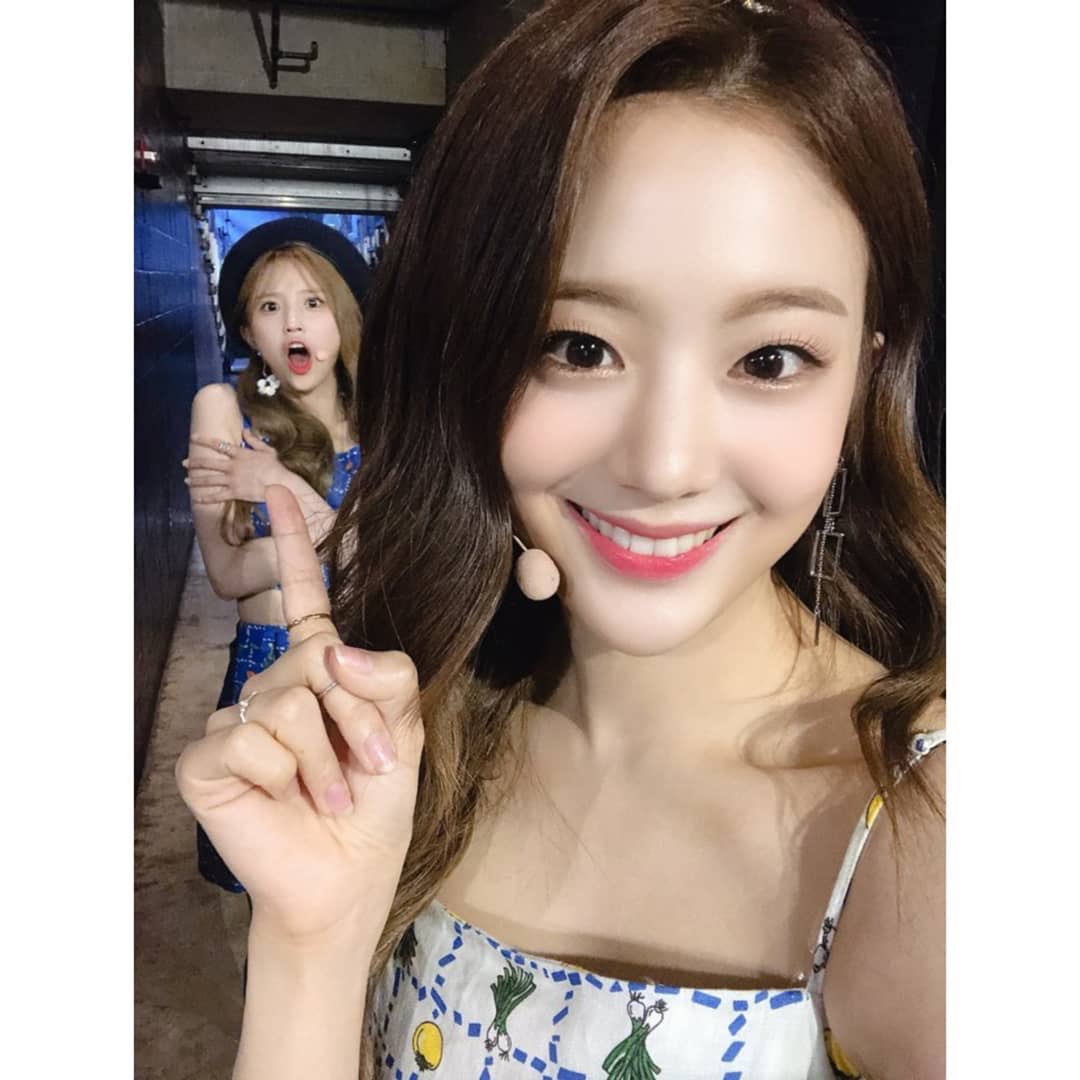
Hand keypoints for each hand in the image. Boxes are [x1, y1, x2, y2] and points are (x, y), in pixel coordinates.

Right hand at [175, 486, 424, 946]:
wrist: (347, 877)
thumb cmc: (373, 805)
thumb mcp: (404, 733)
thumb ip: (386, 678)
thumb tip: (332, 651)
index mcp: (318, 670)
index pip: (303, 598)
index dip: (291, 545)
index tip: (279, 490)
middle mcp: (272, 684)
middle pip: (317, 656)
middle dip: (356, 716)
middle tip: (366, 763)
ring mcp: (234, 717)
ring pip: (286, 698)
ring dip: (326, 755)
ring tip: (329, 791)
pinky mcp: (208, 757)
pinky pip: (252, 737)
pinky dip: (287, 774)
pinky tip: (287, 799)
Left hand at [184, 433, 282, 503]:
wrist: (280, 484)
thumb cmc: (276, 467)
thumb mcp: (267, 450)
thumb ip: (254, 440)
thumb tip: (245, 430)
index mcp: (239, 454)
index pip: (218, 445)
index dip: (204, 440)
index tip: (192, 437)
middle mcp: (232, 466)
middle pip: (208, 463)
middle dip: (194, 463)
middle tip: (184, 463)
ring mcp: (232, 480)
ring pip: (209, 479)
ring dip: (196, 480)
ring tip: (186, 480)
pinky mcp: (234, 493)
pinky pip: (217, 496)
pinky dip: (205, 498)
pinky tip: (196, 498)